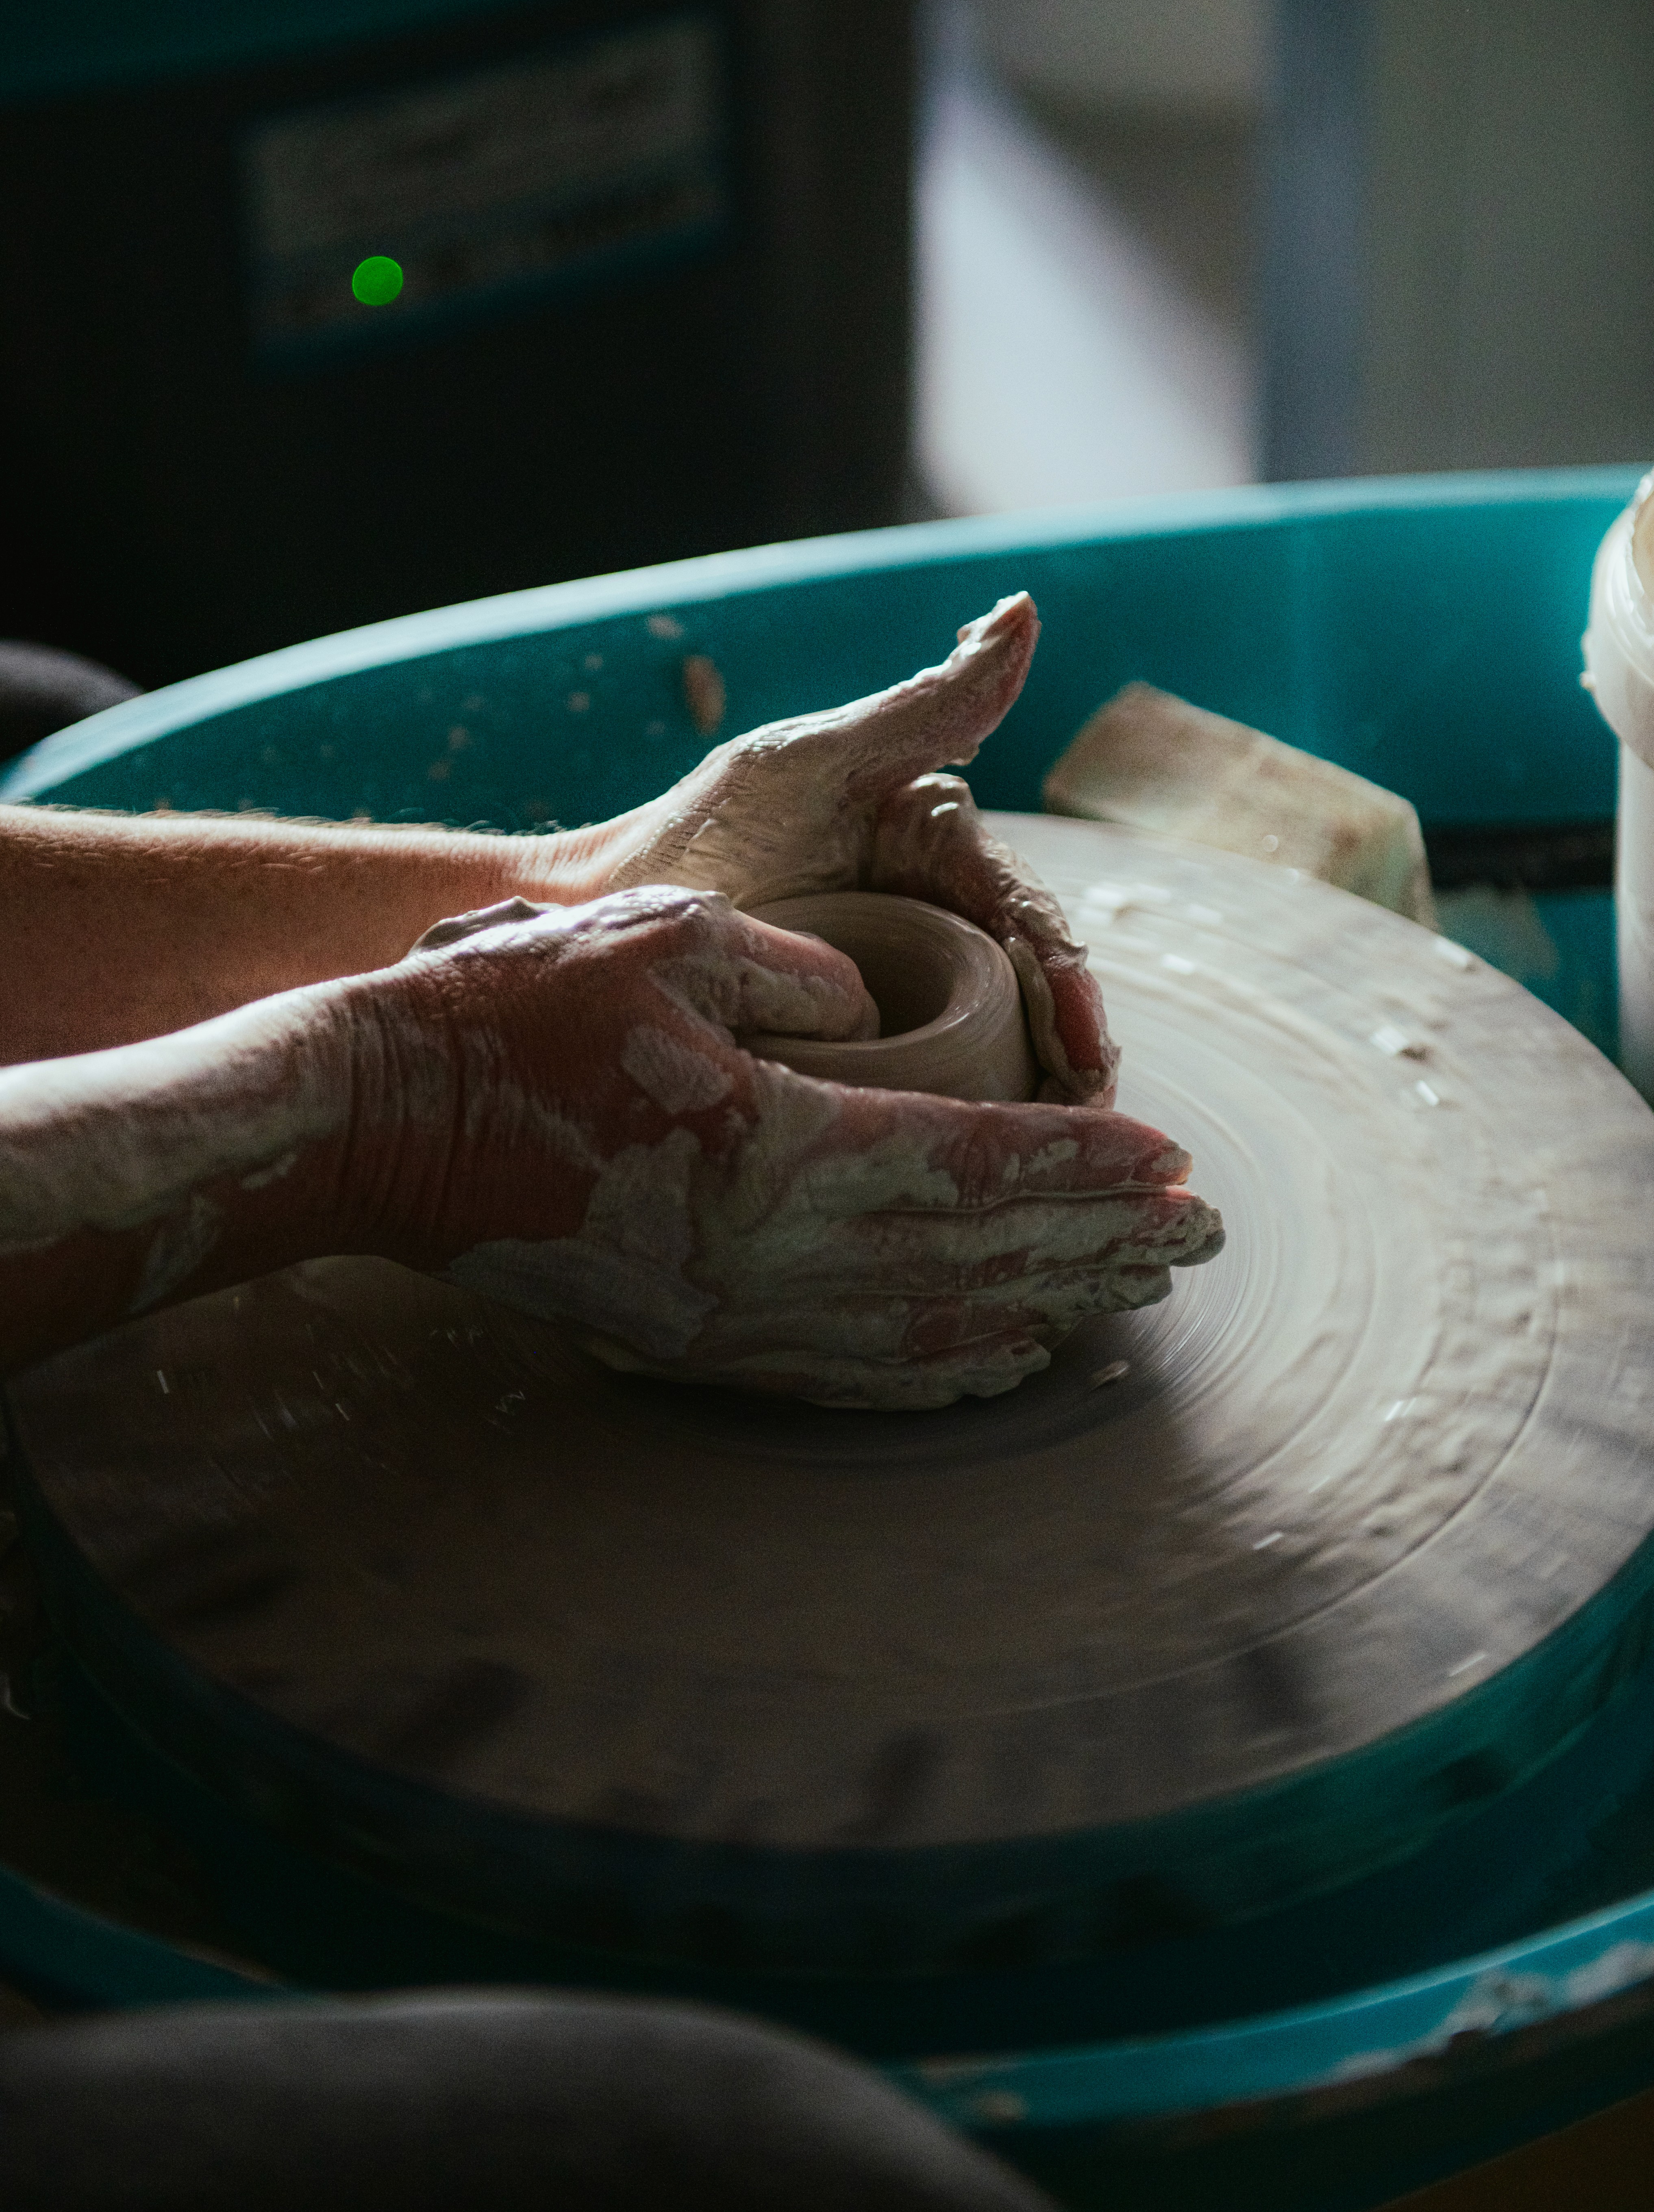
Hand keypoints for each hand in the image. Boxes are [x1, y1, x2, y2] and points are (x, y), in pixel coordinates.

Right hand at [347, 888, 1221, 1407]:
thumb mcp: (669, 939)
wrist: (384, 1130)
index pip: (972, 1165)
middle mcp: (765, 1254)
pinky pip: (844, 1370)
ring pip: (922, 1330)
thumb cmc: (518, 1016)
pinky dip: (939, 1367)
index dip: (1081, 1169)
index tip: (1174, 1167)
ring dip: (1038, 1311)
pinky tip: (1000, 1358)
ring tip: (1134, 1294)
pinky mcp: (690, 1343)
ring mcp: (726, 1316)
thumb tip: (877, 1013)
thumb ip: (801, 973)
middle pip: (970, 1262)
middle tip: (1201, 1238)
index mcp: (772, 1147)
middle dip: (1096, 1247)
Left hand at [564, 595, 1117, 1103]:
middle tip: (1089, 1114)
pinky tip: (984, 1161)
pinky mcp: (861, 1043)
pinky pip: (931, 1081)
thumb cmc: (694, 831)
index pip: (1024, 913)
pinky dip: (967, 1117)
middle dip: (1068, 1050)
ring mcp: (898, 984)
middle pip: (1025, 986)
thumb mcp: (808, 761)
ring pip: (994, 1041)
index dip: (1064, 976)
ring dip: (1035, 1094)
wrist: (594, 925)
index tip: (1085, 1040)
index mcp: (933, 845)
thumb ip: (924, 705)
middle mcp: (932, 913)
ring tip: (1057, 1152)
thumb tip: (1025, 610)